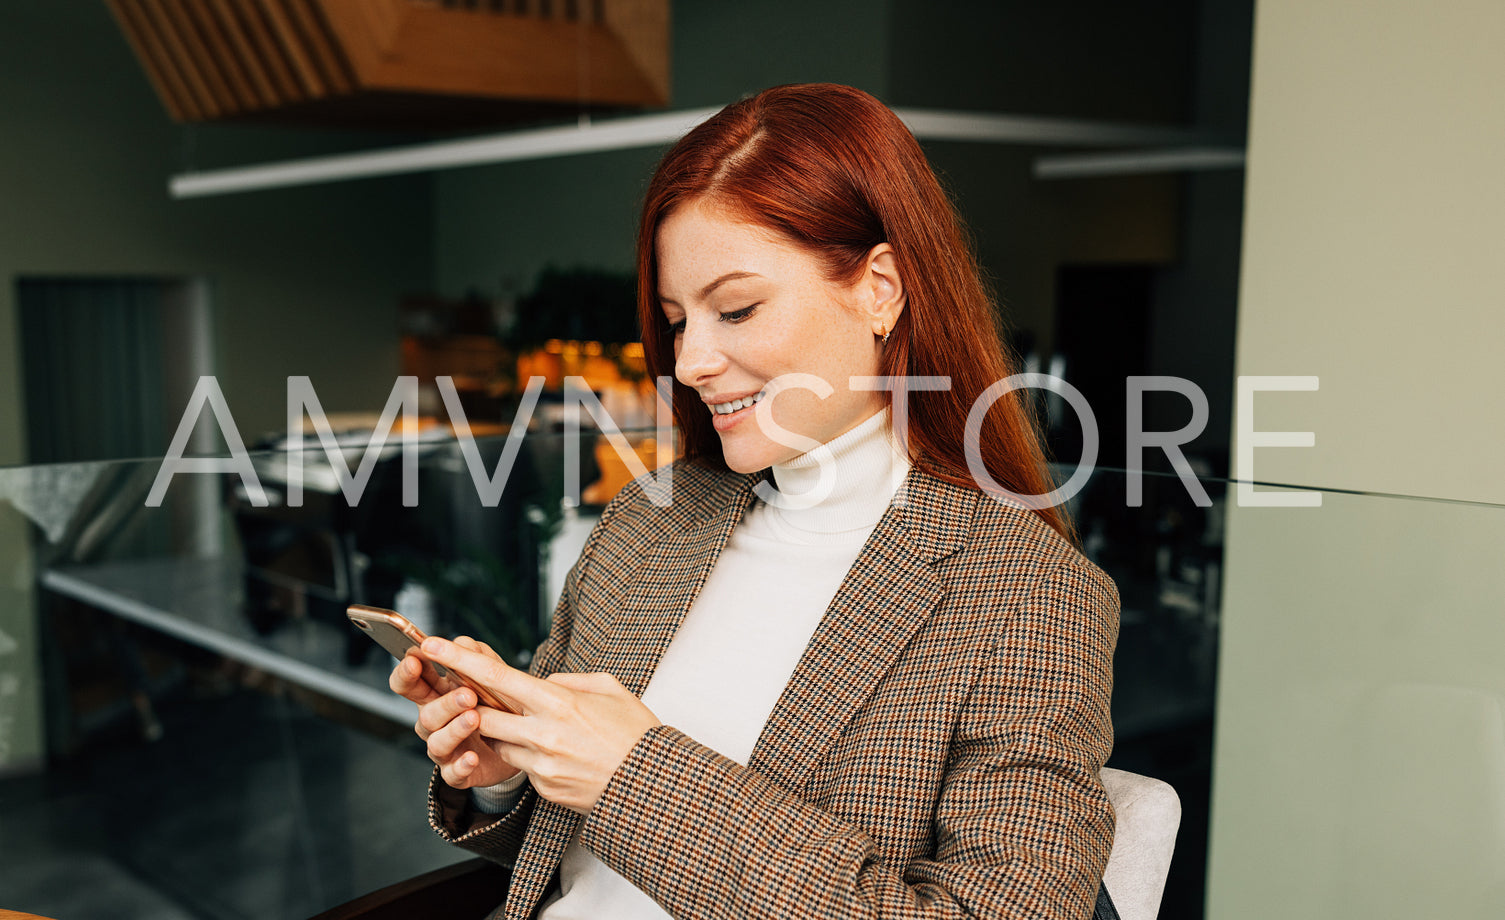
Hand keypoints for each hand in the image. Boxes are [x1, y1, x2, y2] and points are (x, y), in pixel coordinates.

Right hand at [389, 640, 520, 789]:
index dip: (406, 673)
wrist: (520, 740)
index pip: (408, 684)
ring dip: (454, 730)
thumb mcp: (490, 673)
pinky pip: (452, 773)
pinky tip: (472, 757)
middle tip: (468, 695)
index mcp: (434, 694)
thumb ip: (475, 656)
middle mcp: (434, 723)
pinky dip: (461, 766)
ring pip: (437, 743)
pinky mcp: (458, 772)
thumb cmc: (496, 702)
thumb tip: (461, 643)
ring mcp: (445, 749)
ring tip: (475, 719)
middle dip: (444, 704)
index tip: (413, 661)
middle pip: (426, 714)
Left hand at [420, 636, 661, 814]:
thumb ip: (568, 681)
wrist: (652, 783)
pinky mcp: (544, 788)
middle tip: (462, 692)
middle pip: (482, 715)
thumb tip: (542, 683)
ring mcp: (541, 764)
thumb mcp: (609, 689)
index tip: (434, 645)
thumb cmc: (635, 733)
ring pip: (500, 743)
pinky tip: (564, 756)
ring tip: (539, 728)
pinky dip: (533, 757)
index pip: (496, 677)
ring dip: (505, 732)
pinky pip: (525, 767)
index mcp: (558, 702)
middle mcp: (543, 734)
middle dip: (468, 703)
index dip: (460, 659)